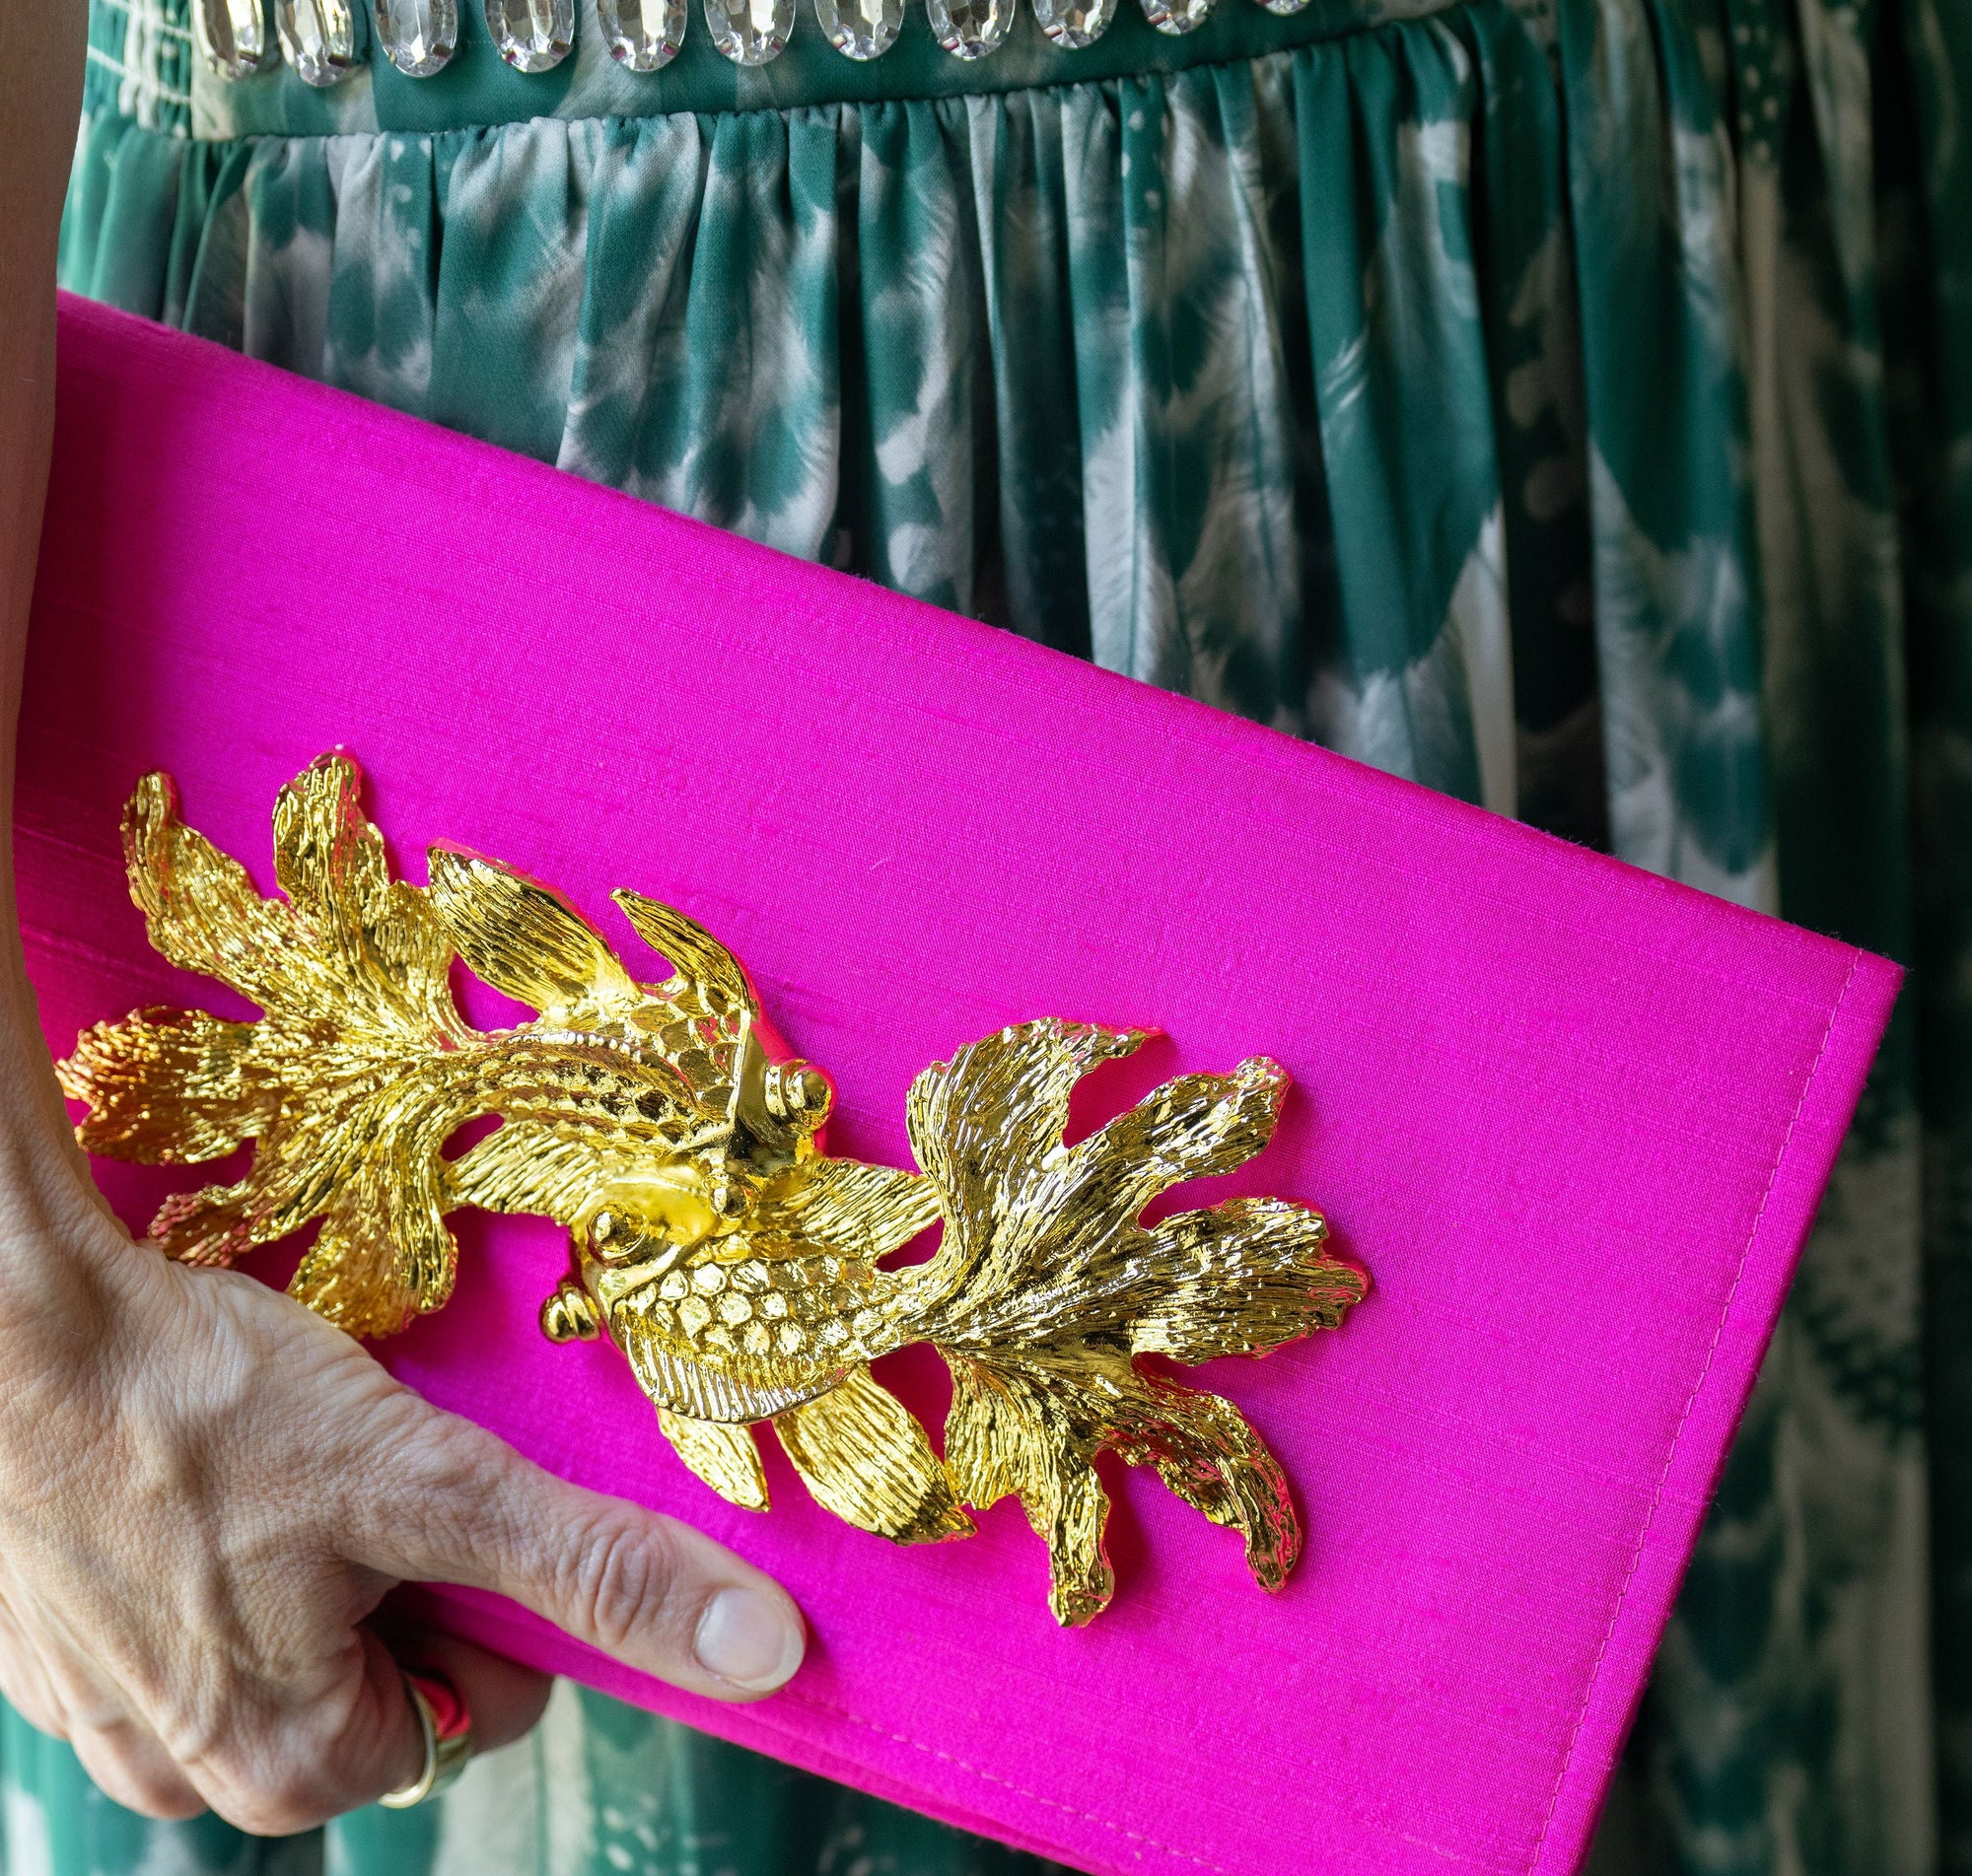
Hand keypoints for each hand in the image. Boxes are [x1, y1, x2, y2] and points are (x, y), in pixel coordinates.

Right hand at [0, 1148, 804, 1832]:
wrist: (3, 1325)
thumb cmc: (201, 1405)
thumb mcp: (435, 1486)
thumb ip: (597, 1572)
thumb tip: (757, 1654)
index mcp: (285, 1767)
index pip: (480, 1708)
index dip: (505, 1595)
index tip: (465, 1503)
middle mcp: (182, 1773)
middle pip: (384, 1677)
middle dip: (406, 1573)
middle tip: (372, 1468)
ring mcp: (103, 1706)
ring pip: (290, 1637)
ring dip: (316, 1552)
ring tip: (285, 1458)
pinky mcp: (54, 1633)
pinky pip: (192, 1604)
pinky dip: (226, 1540)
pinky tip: (211, 1466)